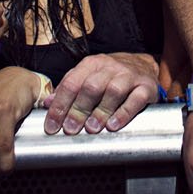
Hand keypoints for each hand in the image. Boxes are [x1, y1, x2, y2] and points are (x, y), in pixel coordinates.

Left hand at [42, 52, 158, 133]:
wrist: (144, 65)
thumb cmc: (111, 75)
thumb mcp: (88, 76)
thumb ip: (69, 88)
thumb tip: (47, 103)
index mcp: (92, 64)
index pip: (71, 82)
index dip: (60, 105)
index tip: (52, 125)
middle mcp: (110, 67)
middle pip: (91, 86)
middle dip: (78, 110)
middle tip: (70, 129)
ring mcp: (129, 76)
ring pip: (113, 91)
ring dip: (100, 111)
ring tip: (91, 128)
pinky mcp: (146, 86)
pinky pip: (136, 99)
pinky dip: (124, 113)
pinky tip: (114, 125)